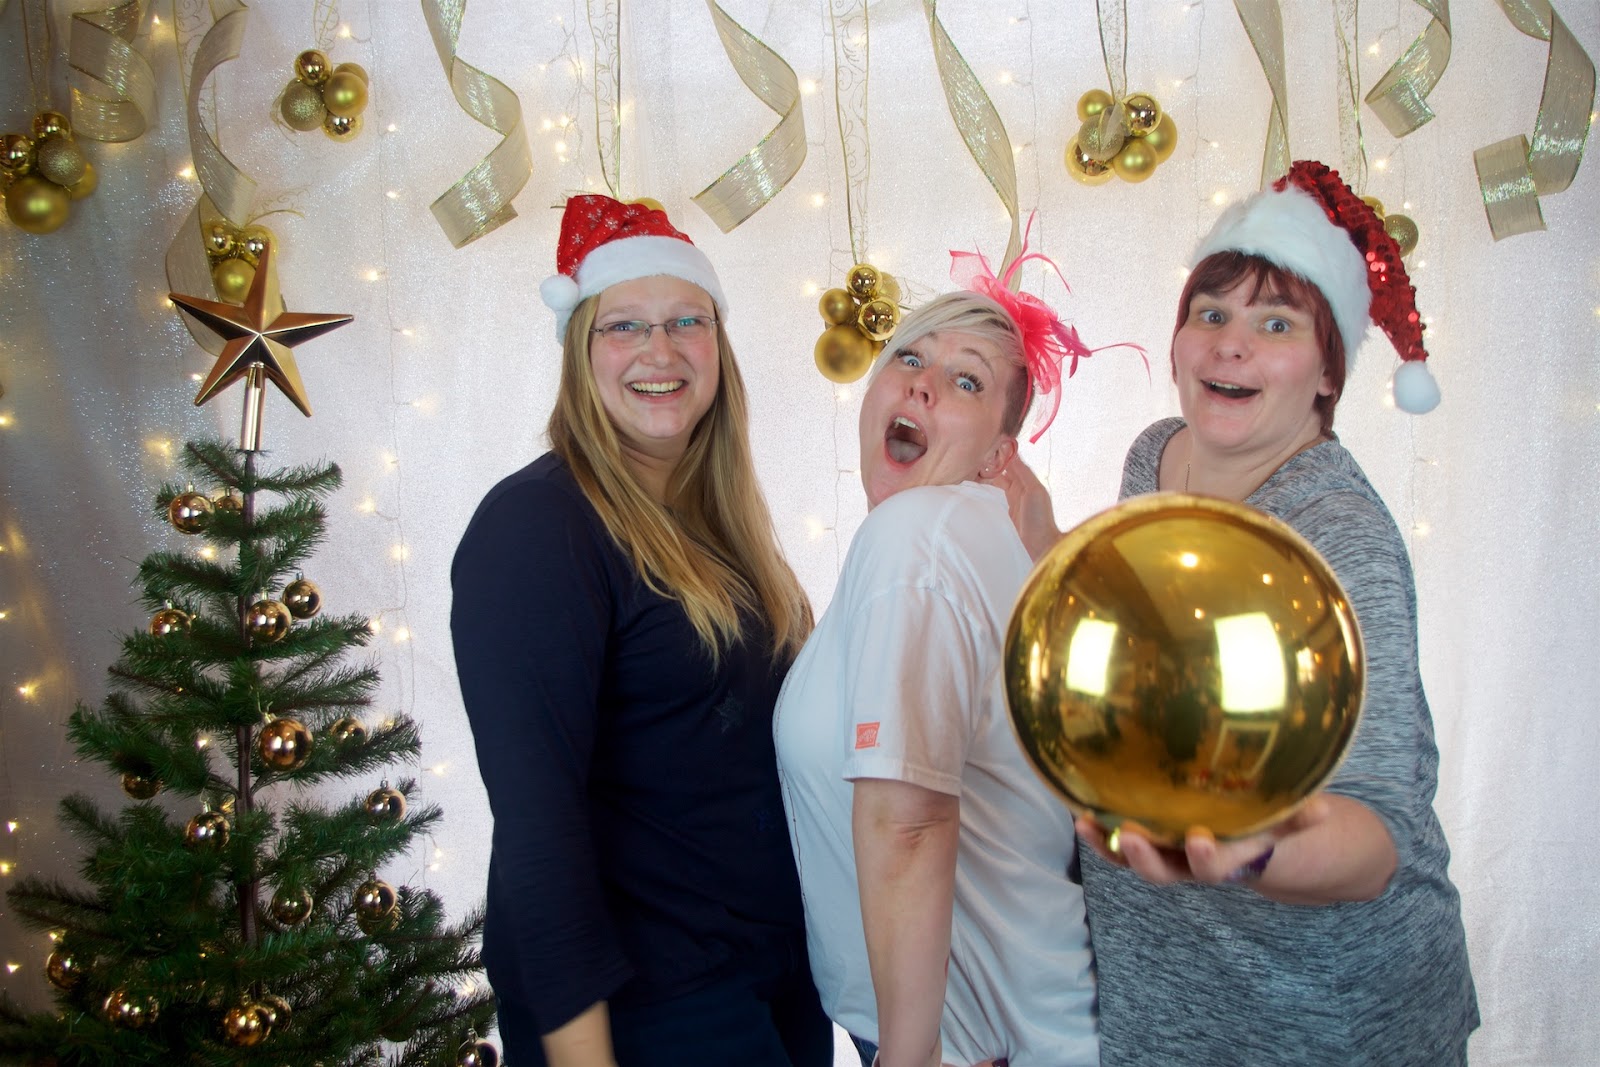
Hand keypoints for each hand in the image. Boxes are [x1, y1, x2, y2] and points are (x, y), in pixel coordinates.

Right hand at [981, 456, 1061, 561]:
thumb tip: (1013, 453)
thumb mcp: (1035, 490)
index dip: (1000, 456)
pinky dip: (983, 493)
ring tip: (969, 472)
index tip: (986, 448)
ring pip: (994, 485)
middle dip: (989, 466)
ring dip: (984, 478)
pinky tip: (972, 491)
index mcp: (1027, 483)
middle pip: (1001, 473)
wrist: (1039, 547)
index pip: (1011, 464)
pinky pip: (991, 498)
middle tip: (972, 460)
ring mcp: (1009, 503)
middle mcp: (1018, 491)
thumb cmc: (1040, 518)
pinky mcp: (1002, 515)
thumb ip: (1023, 472)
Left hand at [1075, 796, 1332, 886]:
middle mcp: (1194, 862)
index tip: (1199, 839)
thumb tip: (1324, 809)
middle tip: (1135, 837)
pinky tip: (1080, 814)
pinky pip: (1119, 843)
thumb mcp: (1291, 819)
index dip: (1209, 858)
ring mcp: (1169, 854)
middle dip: (1149, 858)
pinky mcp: (1149, 840)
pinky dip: (1100, 833)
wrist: (1255, 837)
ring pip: (1137, 859)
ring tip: (1087, 825)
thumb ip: (1304, 816)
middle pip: (1168, 872)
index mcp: (1230, 859)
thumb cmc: (1271, 822)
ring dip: (1112, 845)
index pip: (1218, 866)